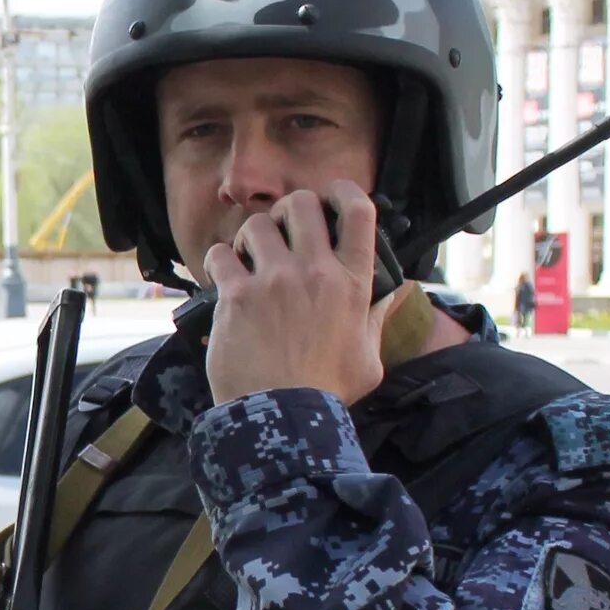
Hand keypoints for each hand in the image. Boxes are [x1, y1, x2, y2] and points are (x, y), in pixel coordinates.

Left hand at [200, 180, 403, 406]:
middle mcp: (315, 273)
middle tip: (282, 230)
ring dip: (252, 236)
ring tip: (250, 258)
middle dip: (289, 210)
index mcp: (353, 284)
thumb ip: (376, 322)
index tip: (331, 194)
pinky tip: (225, 276)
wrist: (282, 418)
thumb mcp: (369, 359)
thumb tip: (388, 298)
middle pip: (302, 204)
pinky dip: (220, 260)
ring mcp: (274, 281)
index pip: (358, 212)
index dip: (343, 191)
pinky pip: (221, 255)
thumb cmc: (326, 393)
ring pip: (258, 224)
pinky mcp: (237, 296)